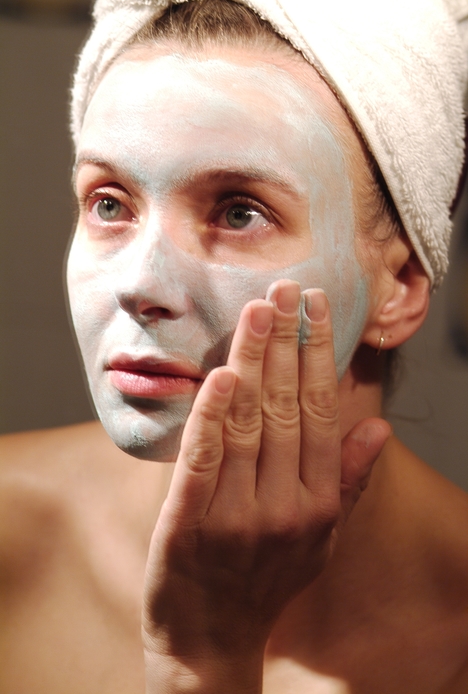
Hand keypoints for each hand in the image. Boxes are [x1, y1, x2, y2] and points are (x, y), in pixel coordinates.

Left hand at [142, 280, 390, 692]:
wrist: (212, 638)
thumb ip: (349, 481)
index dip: (319, 357)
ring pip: (247, 424)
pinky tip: (220, 375)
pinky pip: (203, 461)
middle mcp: (284, 506)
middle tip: (285, 289)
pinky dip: (211, 416)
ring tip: (258, 310)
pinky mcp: (188, 525)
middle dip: (286, 343)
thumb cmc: (269, 580)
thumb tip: (379, 429)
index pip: (322, 413)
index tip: (317, 309)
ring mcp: (236, 516)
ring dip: (252, 361)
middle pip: (286, 408)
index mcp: (319, 503)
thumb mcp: (323, 538)